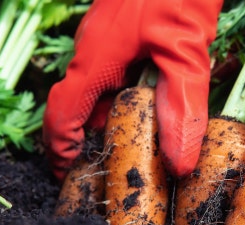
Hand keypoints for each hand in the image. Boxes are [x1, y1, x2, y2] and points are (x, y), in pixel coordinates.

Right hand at [43, 0, 222, 180]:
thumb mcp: (184, 47)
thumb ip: (181, 103)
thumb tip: (178, 163)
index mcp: (94, 60)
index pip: (60, 117)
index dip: (59, 152)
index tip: (67, 178)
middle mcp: (92, 50)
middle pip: (78, 106)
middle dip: (88, 140)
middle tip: (109, 169)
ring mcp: (106, 36)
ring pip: (97, 88)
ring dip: (108, 117)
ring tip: (132, 144)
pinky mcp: (124, 27)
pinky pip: (113, 70)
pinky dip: (124, 94)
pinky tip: (151, 101)